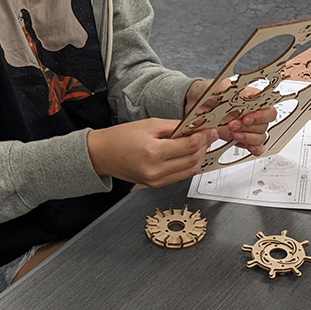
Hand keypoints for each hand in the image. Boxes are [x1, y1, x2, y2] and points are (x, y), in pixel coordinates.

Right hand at [87, 118, 217, 187]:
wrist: (101, 154)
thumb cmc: (119, 138)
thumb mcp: (149, 124)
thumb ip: (174, 126)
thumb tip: (195, 126)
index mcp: (153, 152)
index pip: (189, 146)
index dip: (203, 137)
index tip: (209, 131)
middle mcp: (155, 170)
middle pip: (192, 160)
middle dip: (204, 147)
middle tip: (207, 136)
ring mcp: (155, 181)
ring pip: (189, 171)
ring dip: (198, 158)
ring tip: (199, 145)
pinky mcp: (155, 185)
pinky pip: (179, 177)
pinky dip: (187, 166)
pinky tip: (188, 155)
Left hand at [184, 78, 276, 155]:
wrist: (194, 104)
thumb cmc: (207, 93)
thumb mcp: (217, 87)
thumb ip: (229, 89)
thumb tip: (242, 95)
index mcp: (251, 99)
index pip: (268, 109)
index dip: (260, 116)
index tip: (246, 118)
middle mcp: (252, 113)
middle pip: (264, 125)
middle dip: (249, 128)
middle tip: (233, 125)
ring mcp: (247, 127)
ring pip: (260, 137)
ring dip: (248, 138)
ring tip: (233, 134)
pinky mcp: (240, 137)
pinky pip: (256, 147)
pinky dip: (254, 148)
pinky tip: (247, 147)